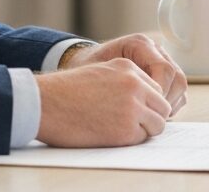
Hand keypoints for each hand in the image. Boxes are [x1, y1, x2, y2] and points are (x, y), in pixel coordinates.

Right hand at [35, 59, 172, 146]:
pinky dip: (130, 140)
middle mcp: (135, 85)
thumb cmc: (65, 90)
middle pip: (162, 106)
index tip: (136, 111)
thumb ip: (124, 79)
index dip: (147, 102)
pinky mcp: (125, 130)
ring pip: (157, 124)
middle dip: (151, 116)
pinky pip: (141, 138)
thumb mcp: (100, 72)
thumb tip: (141, 97)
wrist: (45, 103)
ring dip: (144, 129)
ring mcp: (133, 108)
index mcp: (129, 68)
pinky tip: (112, 135)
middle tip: (134, 124)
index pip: (155, 88)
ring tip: (122, 129)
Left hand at [65, 33, 186, 114]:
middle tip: (149, 117)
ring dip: (169, 104)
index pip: (164, 69)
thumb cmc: (88, 68)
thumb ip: (116, 82)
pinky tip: (151, 113)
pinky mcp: (163, 72)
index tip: (144, 109)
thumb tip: (135, 103)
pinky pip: (177, 90)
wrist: (86, 62)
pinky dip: (169, 104)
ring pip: (180, 84)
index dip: (159, 93)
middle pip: (177, 77)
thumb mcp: (96, 72)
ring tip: (150, 116)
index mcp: (139, 44)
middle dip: (166, 101)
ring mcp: (161, 60)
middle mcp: (155, 49)